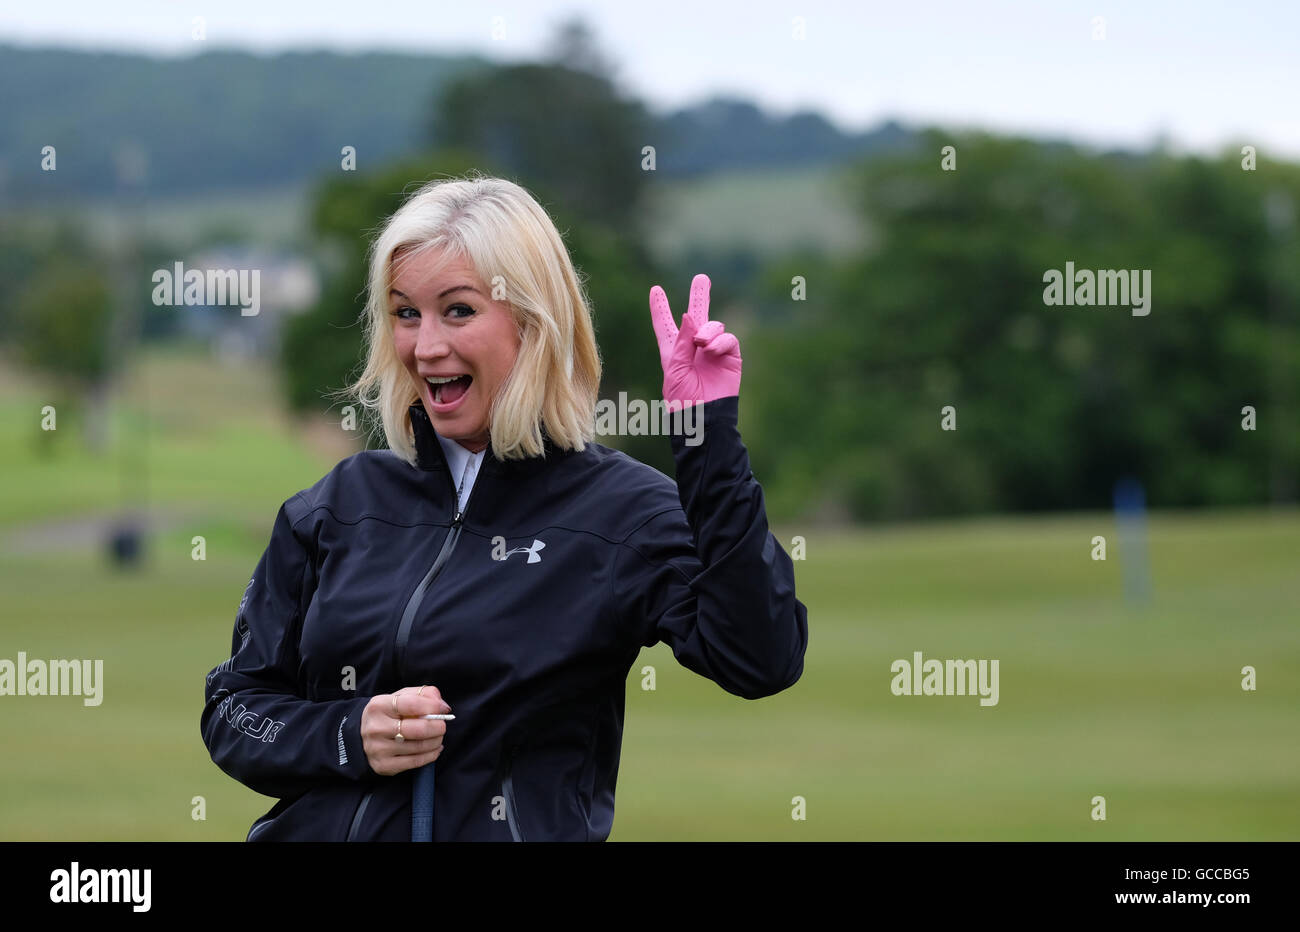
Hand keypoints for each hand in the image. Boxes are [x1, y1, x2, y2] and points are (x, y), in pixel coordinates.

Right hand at [362, 685, 451, 775]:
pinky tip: (435, 748)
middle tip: (443, 725)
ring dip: (436, 741)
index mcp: (379, 706)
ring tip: (438, 736)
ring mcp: (378, 749)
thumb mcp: (400, 697)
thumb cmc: (388, 713)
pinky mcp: (383, 765)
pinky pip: (415, 762)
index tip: (443, 709)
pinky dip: (431, 755)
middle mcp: (376, 728)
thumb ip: (423, 694)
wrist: (362, 734)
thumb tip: (442, 705)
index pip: (411, 704)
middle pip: (418, 729)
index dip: (432, 707)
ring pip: (419, 747)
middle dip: (438, 727)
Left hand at [649, 273, 741, 410]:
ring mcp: (713, 351)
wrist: (703, 415)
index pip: (665, 326)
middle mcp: (694, 348)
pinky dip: (720, 341)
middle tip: (702, 278)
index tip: (655, 291)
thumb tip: (690, 315)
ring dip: (707, 330)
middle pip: (696, 316)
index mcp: (674, 352)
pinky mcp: (730, 357)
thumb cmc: (682, 397)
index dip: (660, 309)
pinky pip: (728, 339)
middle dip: (699, 296)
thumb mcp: (674, 367)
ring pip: (713, 325)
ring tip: (701, 343)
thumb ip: (681, 340)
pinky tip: (711, 349)